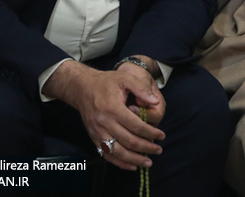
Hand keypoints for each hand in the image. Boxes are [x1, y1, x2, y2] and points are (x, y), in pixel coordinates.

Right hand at [42, 60, 164, 170]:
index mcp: (113, 109)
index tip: (162, 136)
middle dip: (146, 147)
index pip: (136, 126)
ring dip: (134, 159)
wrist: (82, 88)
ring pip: (117, 152)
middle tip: (159, 150)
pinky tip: (131, 166)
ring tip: (148, 163)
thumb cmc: (106, 82)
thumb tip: (155, 102)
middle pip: (128, 141)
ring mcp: (98, 132)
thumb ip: (141, 89)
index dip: (151, 132)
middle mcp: (104, 123)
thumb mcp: (125, 78)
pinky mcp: (94, 138)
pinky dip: (119, 162)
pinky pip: (107, 154)